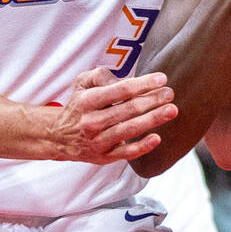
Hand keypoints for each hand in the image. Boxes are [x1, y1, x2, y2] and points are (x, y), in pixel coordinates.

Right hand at [51, 69, 177, 163]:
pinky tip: (157, 138)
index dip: (143, 84)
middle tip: (170, 93)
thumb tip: (126, 81)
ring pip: (130, 129)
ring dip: (153, 119)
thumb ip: (101, 75)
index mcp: (88, 101)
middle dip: (153, 100)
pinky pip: (126, 152)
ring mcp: (99, 140)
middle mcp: (92, 121)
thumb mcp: (82, 83)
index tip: (161, 78)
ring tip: (171, 110)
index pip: (120, 90)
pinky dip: (142, 146)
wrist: (59, 136)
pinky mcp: (105, 156)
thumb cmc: (78, 105)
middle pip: (129, 109)